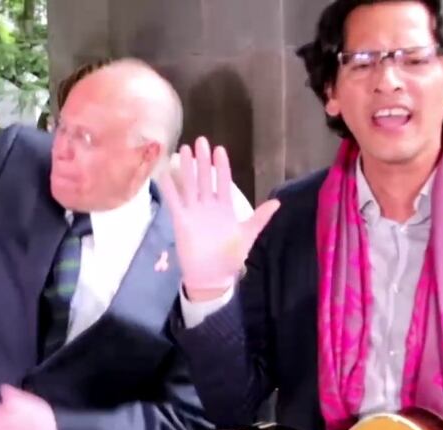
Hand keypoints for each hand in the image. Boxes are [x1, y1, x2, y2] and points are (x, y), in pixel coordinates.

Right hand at [157, 136, 280, 299]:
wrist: (211, 276)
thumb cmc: (230, 257)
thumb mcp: (247, 235)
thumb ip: (260, 218)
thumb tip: (278, 202)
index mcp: (224, 208)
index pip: (224, 182)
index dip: (221, 166)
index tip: (219, 149)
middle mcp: (208, 206)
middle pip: (204, 179)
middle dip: (203, 161)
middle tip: (201, 141)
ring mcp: (193, 212)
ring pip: (189, 185)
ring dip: (186, 169)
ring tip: (184, 150)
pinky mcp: (181, 221)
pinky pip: (174, 202)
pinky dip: (169, 189)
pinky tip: (164, 174)